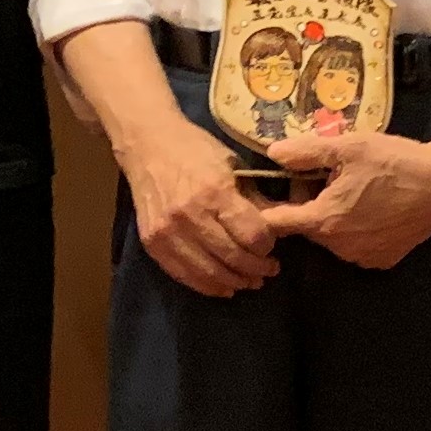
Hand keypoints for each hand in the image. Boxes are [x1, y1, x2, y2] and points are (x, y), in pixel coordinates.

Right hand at [119, 115, 281, 297]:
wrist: (146, 144)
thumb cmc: (194, 149)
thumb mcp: (233, 165)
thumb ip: (255, 199)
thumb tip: (283, 226)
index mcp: (215, 192)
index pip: (252, 235)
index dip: (267, 246)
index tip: (271, 246)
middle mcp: (190, 216)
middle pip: (233, 258)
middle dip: (257, 269)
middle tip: (269, 270)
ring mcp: (168, 232)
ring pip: (209, 273)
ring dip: (235, 282)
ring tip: (249, 281)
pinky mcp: (152, 243)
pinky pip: (184, 275)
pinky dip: (207, 286)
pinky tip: (223, 286)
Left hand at [260, 130, 430, 270]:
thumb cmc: (395, 162)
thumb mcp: (348, 147)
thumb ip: (306, 152)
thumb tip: (273, 153)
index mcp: (324, 220)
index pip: (277, 223)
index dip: (271, 205)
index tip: (275, 190)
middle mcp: (339, 247)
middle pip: (308, 227)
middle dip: (310, 205)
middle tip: (329, 177)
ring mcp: (362, 257)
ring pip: (332, 237)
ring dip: (334, 218)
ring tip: (356, 190)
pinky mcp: (383, 260)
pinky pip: (357, 246)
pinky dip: (358, 230)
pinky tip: (375, 208)